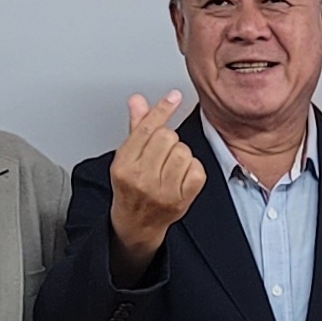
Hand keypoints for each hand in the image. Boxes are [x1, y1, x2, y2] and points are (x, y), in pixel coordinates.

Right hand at [104, 91, 208, 275]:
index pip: (146, 129)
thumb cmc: (131, 188)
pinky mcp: (182, 199)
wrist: (136, 224)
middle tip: (160, 154)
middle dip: (167, 140)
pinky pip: (197, 168)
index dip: (162, 110)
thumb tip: (137, 100)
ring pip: (184, 151)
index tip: (174, 96)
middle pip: (167, 137)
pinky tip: (181, 176)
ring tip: (169, 166)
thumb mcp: (127, 157)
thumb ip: (135, 127)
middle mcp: (141, 178)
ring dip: (180, 154)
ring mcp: (163, 191)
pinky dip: (192, 168)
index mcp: (124, 166)